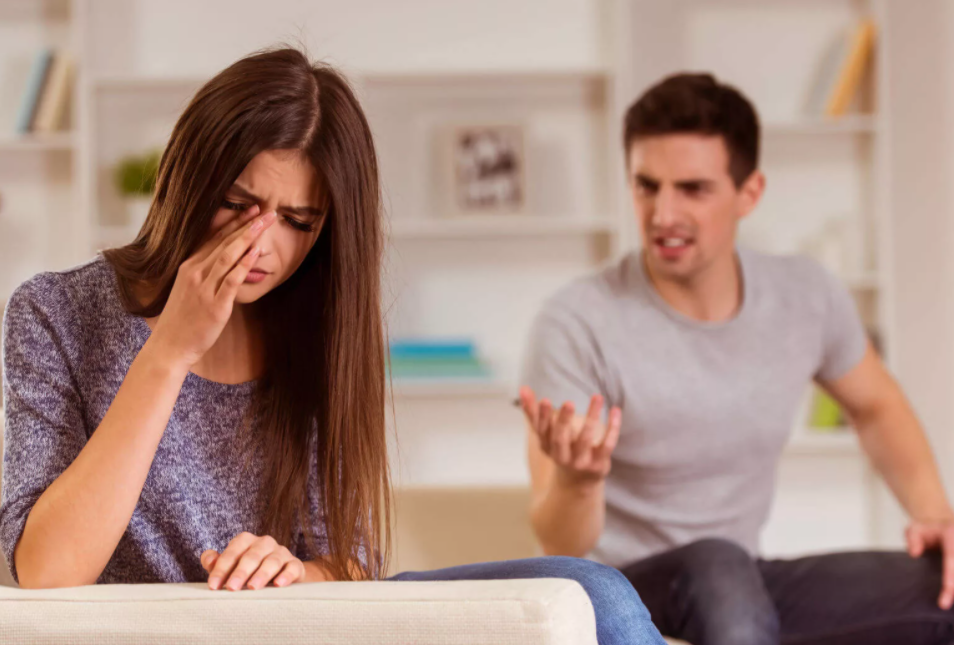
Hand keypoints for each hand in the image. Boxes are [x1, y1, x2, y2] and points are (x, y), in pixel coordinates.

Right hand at [149, 205, 275, 369]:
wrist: (170, 346)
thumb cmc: (182, 321)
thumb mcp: (190, 291)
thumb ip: (206, 277)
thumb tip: (227, 268)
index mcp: (189, 267)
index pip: (215, 238)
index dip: (234, 222)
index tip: (250, 210)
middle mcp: (195, 272)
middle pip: (224, 242)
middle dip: (247, 224)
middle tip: (266, 211)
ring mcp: (204, 288)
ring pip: (228, 255)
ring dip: (248, 237)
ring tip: (265, 224)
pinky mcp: (215, 304)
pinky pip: (231, 280)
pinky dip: (244, 264)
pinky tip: (256, 252)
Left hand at [202, 532, 305, 590]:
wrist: (280, 576)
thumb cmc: (249, 571)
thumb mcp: (231, 567)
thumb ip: (216, 563)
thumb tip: (208, 558)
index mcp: (246, 541)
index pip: (233, 551)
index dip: (222, 568)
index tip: (213, 585)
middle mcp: (264, 543)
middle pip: (252, 555)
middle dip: (241, 571)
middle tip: (232, 587)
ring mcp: (281, 553)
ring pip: (272, 560)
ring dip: (262, 574)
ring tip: (253, 587)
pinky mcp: (295, 564)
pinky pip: (292, 567)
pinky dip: (286, 575)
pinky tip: (279, 584)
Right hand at [519, 385, 620, 486]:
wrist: (578, 483)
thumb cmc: (560, 449)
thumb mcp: (546, 434)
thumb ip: (534, 412)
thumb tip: (522, 388)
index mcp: (547, 446)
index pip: (542, 430)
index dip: (542, 417)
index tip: (544, 400)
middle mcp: (562, 456)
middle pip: (560, 439)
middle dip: (563, 421)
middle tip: (568, 403)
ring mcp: (581, 461)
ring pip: (586, 439)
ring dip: (591, 417)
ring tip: (597, 397)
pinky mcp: (599, 463)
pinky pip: (607, 445)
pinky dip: (612, 428)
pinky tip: (615, 410)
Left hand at [906, 519, 953, 608]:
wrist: (938, 523)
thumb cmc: (925, 529)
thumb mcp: (914, 529)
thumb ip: (913, 538)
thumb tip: (914, 554)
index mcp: (951, 535)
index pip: (952, 561)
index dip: (949, 583)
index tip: (944, 602)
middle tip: (944, 605)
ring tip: (947, 602)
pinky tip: (950, 594)